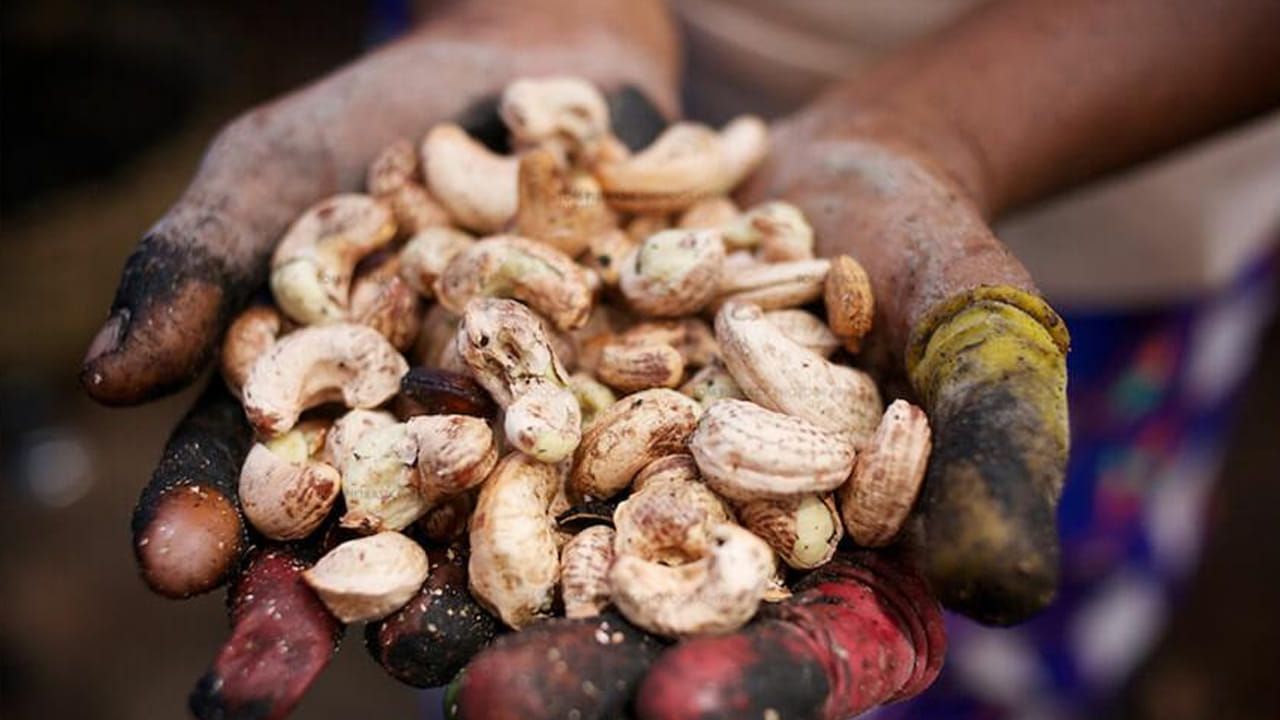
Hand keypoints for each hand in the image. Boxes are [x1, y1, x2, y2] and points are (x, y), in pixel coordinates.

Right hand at [106, 2, 679, 716]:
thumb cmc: (384, 115)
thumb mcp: (282, 172)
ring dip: (487, 598)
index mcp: (322, 410)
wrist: (546, 67)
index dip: (210, 524)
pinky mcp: (635, 412)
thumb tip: (103, 379)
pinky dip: (631, 508)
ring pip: (507, 534)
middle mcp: (424, 446)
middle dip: (347, 604)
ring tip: (476, 643)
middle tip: (314, 666)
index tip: (176, 566)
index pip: (250, 481)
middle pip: (377, 542)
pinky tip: (627, 552)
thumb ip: (203, 267)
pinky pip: (635, 466)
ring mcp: (532, 437)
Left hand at [448, 110, 1067, 719]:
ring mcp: (623, 498)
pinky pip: (488, 467)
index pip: (798, 659)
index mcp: (834, 580)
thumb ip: (993, 455)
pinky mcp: (556, 429)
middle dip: (575, 675)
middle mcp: (713, 559)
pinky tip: (357, 505)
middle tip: (494, 702)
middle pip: (648, 639)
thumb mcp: (982, 339)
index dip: (747, 690)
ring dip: (467, 608)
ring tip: (394, 628)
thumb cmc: (928, 263)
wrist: (821, 180)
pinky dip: (430, 486)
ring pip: (546, 574)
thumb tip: (1002, 587)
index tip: (685, 708)